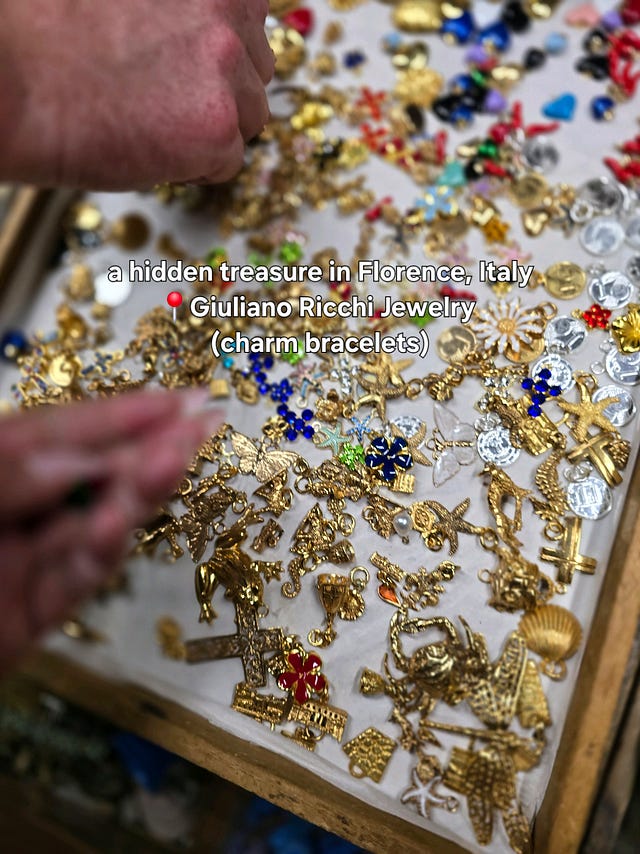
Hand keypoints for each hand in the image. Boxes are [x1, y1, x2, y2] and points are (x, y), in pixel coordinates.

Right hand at [0, 0, 272, 187]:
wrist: (12, 75)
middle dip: (223, 87)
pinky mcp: (216, 131)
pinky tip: (151, 146)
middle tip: (167, 95)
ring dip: (214, 127)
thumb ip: (184, 7)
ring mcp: (226, 70)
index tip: (191, 61)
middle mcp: (228, 8)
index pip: (249, 15)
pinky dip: (196, 166)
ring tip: (153, 120)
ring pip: (250, 117)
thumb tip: (208, 37)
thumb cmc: (52, 29)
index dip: (221, 46)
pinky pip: (228, 162)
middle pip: (257, 68)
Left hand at [0, 389, 220, 671]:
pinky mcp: (30, 619)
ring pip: (89, 526)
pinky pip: (72, 583)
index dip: (112, 414)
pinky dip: (99, 554)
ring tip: (175, 461)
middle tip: (199, 424)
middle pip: (85, 476)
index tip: (171, 399)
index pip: (53, 433)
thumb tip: (71, 462)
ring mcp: (21, 565)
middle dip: (141, 448)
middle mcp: (10, 513)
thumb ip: (1, 477)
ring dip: (133, 495)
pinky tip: (120, 524)